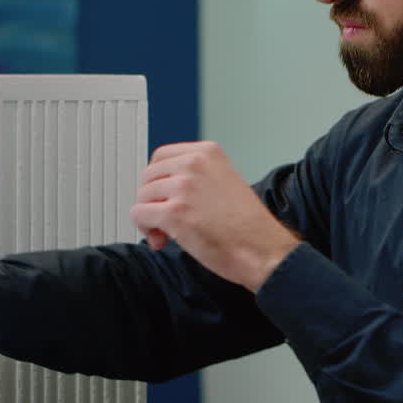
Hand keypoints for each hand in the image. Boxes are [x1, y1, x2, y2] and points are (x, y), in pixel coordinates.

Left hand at [131, 141, 299, 290]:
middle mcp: (194, 165)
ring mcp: (183, 188)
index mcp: (207, 153)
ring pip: (142, 196)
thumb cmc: (250, 226)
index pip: (161, 156)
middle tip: (165, 220)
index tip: (165, 196)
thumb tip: (167, 187)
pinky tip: (163, 240)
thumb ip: (199, 177)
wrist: (263, 249)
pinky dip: (146, 230)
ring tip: (168, 233)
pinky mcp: (174, 213)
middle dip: (152, 200)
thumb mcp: (227, 182)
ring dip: (150, 218)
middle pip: (148, 176)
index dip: (158, 180)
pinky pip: (139, 215)